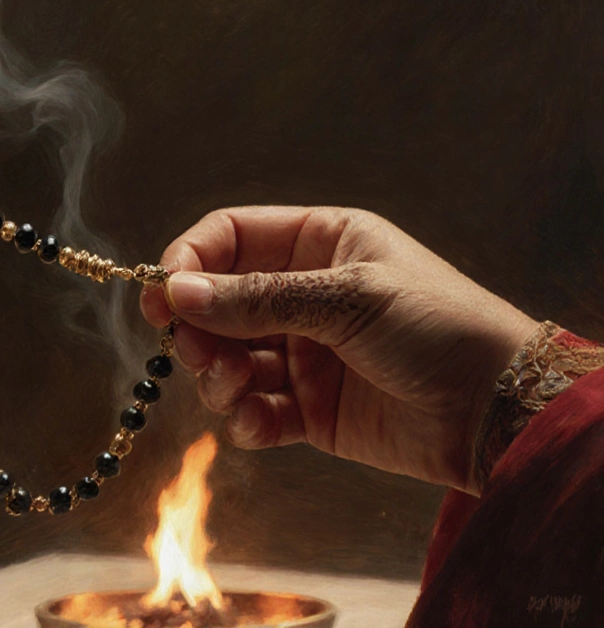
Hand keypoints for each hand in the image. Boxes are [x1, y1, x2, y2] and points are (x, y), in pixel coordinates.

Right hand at [139, 206, 537, 494]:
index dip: (189, 261)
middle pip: (216, 302)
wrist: (499, 411)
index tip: (161, 295)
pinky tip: (258, 423)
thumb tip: (176, 291)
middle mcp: (304, 294)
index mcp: (319, 244)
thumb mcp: (347, 299)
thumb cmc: (439, 329)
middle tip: (194, 351)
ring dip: (216, 376)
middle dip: (196, 329)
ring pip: (226, 358)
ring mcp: (304, 352)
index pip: (230, 237)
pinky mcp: (309, 409)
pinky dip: (244, 419)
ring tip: (234, 389)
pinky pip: (253, 409)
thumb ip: (257, 298)